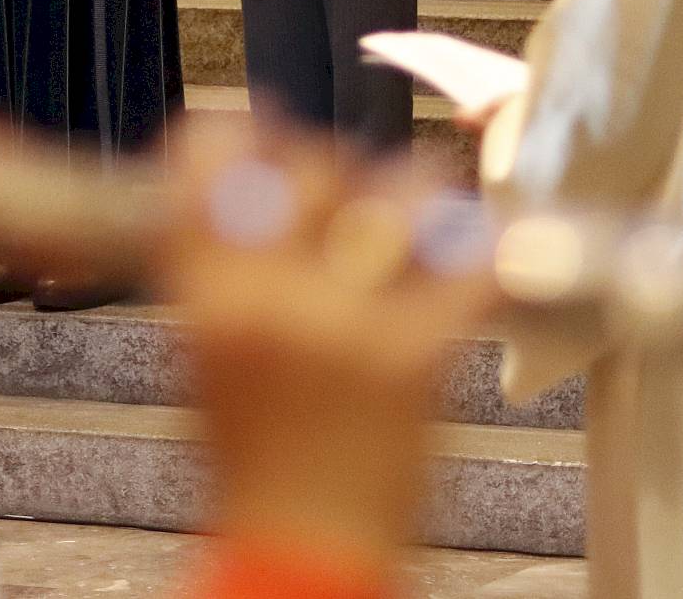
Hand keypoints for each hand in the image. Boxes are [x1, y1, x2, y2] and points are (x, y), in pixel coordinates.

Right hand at [168, 125, 496, 581]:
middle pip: (312, 166)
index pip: (212, 161)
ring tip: (417, 204)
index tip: (256, 129)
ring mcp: (350, 322)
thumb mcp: (204, 357)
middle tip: (343, 185)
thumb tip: (246, 198)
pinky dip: (478, 251)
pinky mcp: (421, 351)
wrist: (303, 553)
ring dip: (414, 189)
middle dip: (333, 165)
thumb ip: (221, 274)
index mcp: (206, 299)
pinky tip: (475, 254)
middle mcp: (274, 298)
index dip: (237, 133)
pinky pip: (467, 261)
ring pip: (399, 192)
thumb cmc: (253, 469)